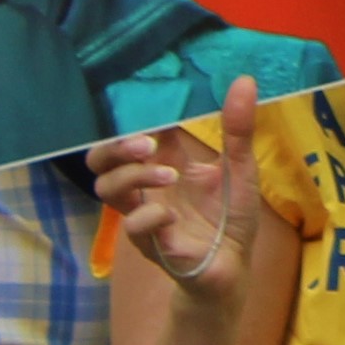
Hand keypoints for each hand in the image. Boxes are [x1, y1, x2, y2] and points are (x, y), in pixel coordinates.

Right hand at [87, 81, 260, 310]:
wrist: (235, 264)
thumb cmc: (231, 215)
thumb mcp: (241, 166)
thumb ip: (238, 128)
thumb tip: (244, 80)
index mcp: (165, 161)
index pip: (132, 130)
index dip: (133, 115)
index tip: (149, 99)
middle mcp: (147, 185)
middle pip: (100, 160)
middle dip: (113, 147)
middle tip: (144, 143)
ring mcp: (144, 213)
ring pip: (107, 190)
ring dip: (133, 176)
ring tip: (170, 175)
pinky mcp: (150, 243)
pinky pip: (132, 227)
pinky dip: (148, 216)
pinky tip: (171, 216)